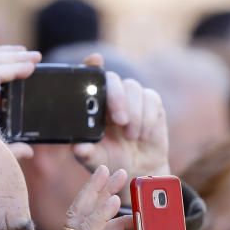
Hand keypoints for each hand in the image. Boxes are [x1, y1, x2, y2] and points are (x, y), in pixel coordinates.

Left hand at [72, 54, 169, 191]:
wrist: (139, 170)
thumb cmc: (111, 160)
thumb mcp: (96, 160)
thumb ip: (86, 153)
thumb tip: (79, 148)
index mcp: (92, 104)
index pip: (89, 78)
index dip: (91, 65)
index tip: (96, 60)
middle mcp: (111, 95)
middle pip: (112, 79)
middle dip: (117, 97)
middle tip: (120, 120)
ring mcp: (132, 97)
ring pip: (133, 88)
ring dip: (134, 114)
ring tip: (132, 137)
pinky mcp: (151, 102)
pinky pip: (151, 99)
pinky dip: (147, 119)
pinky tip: (144, 135)